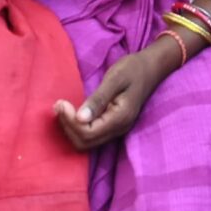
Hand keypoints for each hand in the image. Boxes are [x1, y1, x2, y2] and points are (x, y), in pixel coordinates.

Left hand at [54, 39, 173, 151]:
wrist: (150, 68)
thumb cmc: (132, 69)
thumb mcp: (115, 79)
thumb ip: (98, 99)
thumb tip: (80, 118)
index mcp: (120, 118)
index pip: (88, 133)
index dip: (70, 121)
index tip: (61, 102)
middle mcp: (119, 129)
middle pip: (85, 143)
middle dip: (68, 127)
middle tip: (59, 105)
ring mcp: (117, 129)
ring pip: (87, 142)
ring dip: (71, 128)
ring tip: (62, 108)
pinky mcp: (112, 126)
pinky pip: (91, 135)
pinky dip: (77, 127)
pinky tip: (72, 112)